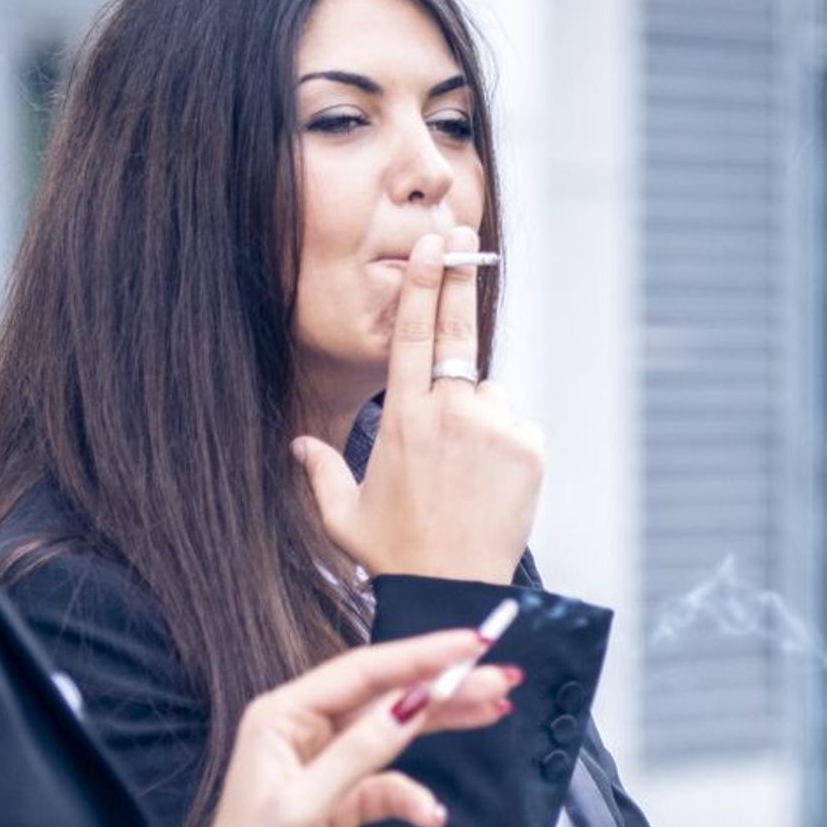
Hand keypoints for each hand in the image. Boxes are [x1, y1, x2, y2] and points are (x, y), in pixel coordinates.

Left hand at [200, 628, 515, 826]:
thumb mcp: (303, 807)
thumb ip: (359, 753)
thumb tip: (412, 705)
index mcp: (284, 716)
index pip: (364, 671)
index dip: (421, 655)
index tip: (471, 645)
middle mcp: (304, 730)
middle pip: (386, 694)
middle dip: (444, 684)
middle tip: (501, 678)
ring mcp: (326, 764)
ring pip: (395, 731)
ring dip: (443, 724)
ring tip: (495, 710)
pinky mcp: (342, 800)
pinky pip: (389, 785)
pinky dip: (414, 798)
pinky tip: (432, 815)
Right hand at [293, 232, 545, 581]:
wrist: (454, 590)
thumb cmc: (394, 553)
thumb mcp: (342, 515)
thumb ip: (319, 471)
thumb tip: (298, 443)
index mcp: (401, 419)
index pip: (411, 334)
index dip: (422, 282)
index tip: (432, 244)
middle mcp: (448, 413)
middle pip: (457, 329)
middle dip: (458, 274)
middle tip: (464, 235)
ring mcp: (493, 428)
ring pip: (488, 394)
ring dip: (478, 415)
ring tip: (464, 474)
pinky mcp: (528, 448)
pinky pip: (516, 426)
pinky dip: (506, 444)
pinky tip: (488, 484)